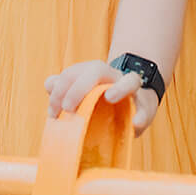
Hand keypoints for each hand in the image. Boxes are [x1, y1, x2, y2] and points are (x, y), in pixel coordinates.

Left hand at [44, 60, 158, 133]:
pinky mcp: (146, 105)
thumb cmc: (102, 99)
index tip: (52, 113)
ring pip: (129, 81)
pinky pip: (146, 108)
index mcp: (93, 72)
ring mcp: (131, 89)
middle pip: (96, 71)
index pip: (72, 73)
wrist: (136, 99)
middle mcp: (113, 76)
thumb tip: (49, 84)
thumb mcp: (83, 92)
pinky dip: (141, 116)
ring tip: (109, 97)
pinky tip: (135, 123)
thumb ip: (64, 88)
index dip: (59, 90)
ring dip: (119, 88)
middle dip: (78, 88)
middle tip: (67, 108)